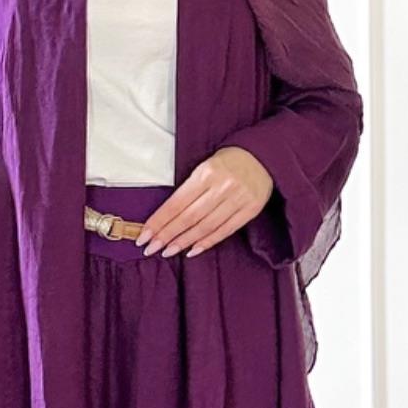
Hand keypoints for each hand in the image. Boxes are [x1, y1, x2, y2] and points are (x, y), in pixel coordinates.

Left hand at [137, 146, 274, 256]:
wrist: (263, 155)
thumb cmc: (228, 162)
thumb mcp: (205, 167)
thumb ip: (189, 189)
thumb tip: (166, 217)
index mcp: (206, 172)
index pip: (176, 203)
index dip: (159, 221)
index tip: (144, 235)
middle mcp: (222, 186)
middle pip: (188, 217)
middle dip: (167, 235)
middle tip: (150, 248)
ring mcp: (238, 199)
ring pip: (205, 226)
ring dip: (184, 241)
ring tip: (168, 251)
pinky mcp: (250, 209)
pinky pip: (225, 230)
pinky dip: (207, 242)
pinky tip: (192, 250)